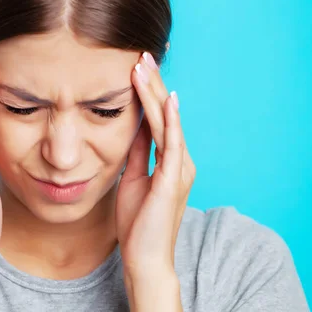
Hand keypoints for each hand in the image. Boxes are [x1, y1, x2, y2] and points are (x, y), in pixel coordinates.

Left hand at [115, 51, 195, 309]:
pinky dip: (171, 121)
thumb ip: (137, 152)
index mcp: (169, 159)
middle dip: (151, 83)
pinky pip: (172, 145)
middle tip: (141, 53)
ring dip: (155, 92)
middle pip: (164, 113)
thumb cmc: (137, 221)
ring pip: (168, 121)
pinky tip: (167, 100)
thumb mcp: (132, 177)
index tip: (135, 65)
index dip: (147, 91)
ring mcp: (179, 168)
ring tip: (144, 65)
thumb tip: (131, 125)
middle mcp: (179, 159)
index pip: (157, 117)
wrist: (144, 257)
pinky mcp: (173, 179)